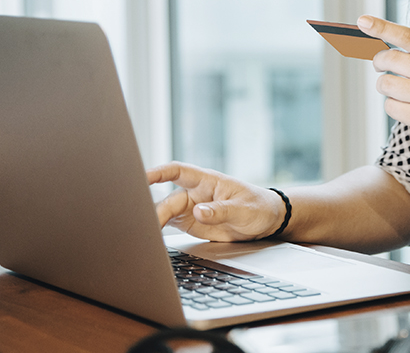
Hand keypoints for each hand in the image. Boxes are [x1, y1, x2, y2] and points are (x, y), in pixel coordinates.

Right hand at [147, 161, 284, 241]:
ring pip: (164, 212)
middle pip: (168, 200)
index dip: (160, 172)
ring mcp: (190, 208)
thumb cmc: (258, 207)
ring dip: (154, 222)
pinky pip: (169, 224)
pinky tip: (151, 237)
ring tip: (144, 234)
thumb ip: (221, 211)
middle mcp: (195, 193)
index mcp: (208, 181)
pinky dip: (158, 230)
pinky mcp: (189, 222)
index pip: (179, 171)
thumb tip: (198, 212)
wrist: (267, 220)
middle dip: (155, 211)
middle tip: (148, 225)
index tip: (143, 176)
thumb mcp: (244, 210)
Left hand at [358, 15, 409, 155]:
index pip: (408, 37)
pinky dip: (393, 106)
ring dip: (386, 87)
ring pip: (386, 85)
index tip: (363, 21)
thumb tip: (390, 50)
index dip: (382, 28)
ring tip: (401, 90)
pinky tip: (408, 107)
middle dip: (380, 63)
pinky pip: (391, 107)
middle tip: (382, 66)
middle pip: (390, 60)